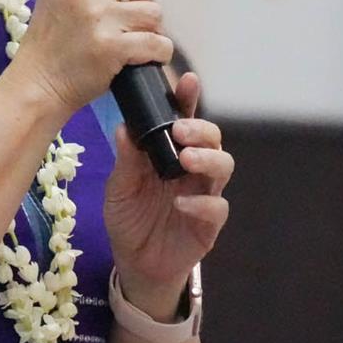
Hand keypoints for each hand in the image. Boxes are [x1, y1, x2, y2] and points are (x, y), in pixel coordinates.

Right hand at [8, 0, 171, 118]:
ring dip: (150, 31)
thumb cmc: (51, 45)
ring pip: (154, 13)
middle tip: (127, 27)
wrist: (36, 85)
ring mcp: (98, 16)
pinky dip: (159, 53)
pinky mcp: (112, 45)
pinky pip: (158, 42)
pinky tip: (144, 59)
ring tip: (132, 44)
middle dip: (142, 7)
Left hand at [102, 71, 231, 316]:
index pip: (184, 120)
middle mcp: (193, 169)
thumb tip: (123, 127)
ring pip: (224, 166)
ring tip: (185, 159)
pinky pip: (217, 207)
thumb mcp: (119, 187)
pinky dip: (202, 202)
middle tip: (180, 130)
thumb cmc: (129, 217)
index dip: (189, 100)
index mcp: (171, 153)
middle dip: (200, 129)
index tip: (187, 80)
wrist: (134, 262)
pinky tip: (183, 203)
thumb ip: (126, 160)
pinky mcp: (209, 224)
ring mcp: (204, 194)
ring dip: (207, 158)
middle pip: (212, 139)